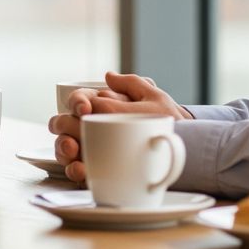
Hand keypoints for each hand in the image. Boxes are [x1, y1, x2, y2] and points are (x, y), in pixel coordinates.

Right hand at [48, 72, 191, 183]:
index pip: (77, 100)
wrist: (186, 148)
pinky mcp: (97, 168)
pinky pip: (79, 170)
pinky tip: (83, 172)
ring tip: (74, 155)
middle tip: (73, 136)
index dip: (76, 102)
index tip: (85, 109)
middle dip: (63, 128)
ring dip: (63, 150)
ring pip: (65, 147)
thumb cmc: (167, 121)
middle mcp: (91, 126)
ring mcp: (91, 147)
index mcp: (102, 106)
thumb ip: (132, 84)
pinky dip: (76, 171)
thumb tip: (108, 76)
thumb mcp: (154, 98)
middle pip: (63, 124)